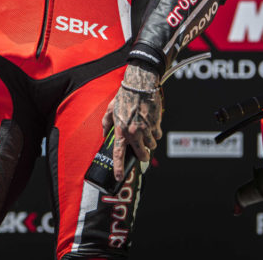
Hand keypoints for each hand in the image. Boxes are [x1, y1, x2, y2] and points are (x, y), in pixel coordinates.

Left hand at [102, 65, 162, 179]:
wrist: (140, 85)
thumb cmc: (124, 96)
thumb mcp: (110, 109)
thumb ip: (106, 124)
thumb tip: (104, 135)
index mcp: (120, 130)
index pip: (118, 153)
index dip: (119, 167)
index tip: (119, 177)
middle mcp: (133, 132)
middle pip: (141, 153)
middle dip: (142, 156)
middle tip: (142, 154)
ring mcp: (146, 129)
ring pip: (152, 145)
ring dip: (150, 143)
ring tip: (146, 133)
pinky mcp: (156, 124)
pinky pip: (158, 135)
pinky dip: (156, 133)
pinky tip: (152, 126)